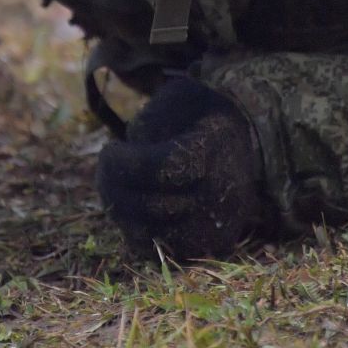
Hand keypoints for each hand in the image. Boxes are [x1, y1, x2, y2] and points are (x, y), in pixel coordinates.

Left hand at [95, 77, 268, 258]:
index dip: (124, 163)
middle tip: (105, 169)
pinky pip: (160, 251)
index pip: (162, 169)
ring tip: (114, 185)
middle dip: (113, 187)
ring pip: (151, 234)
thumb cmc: (200, 115)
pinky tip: (130, 206)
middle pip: (152, 206)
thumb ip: (153, 115)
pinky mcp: (211, 246)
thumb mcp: (180, 96)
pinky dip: (135, 230)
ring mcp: (218, 226)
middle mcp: (221, 194)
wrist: (243, 142)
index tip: (109, 149)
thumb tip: (134, 150)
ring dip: (120, 210)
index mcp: (215, 151)